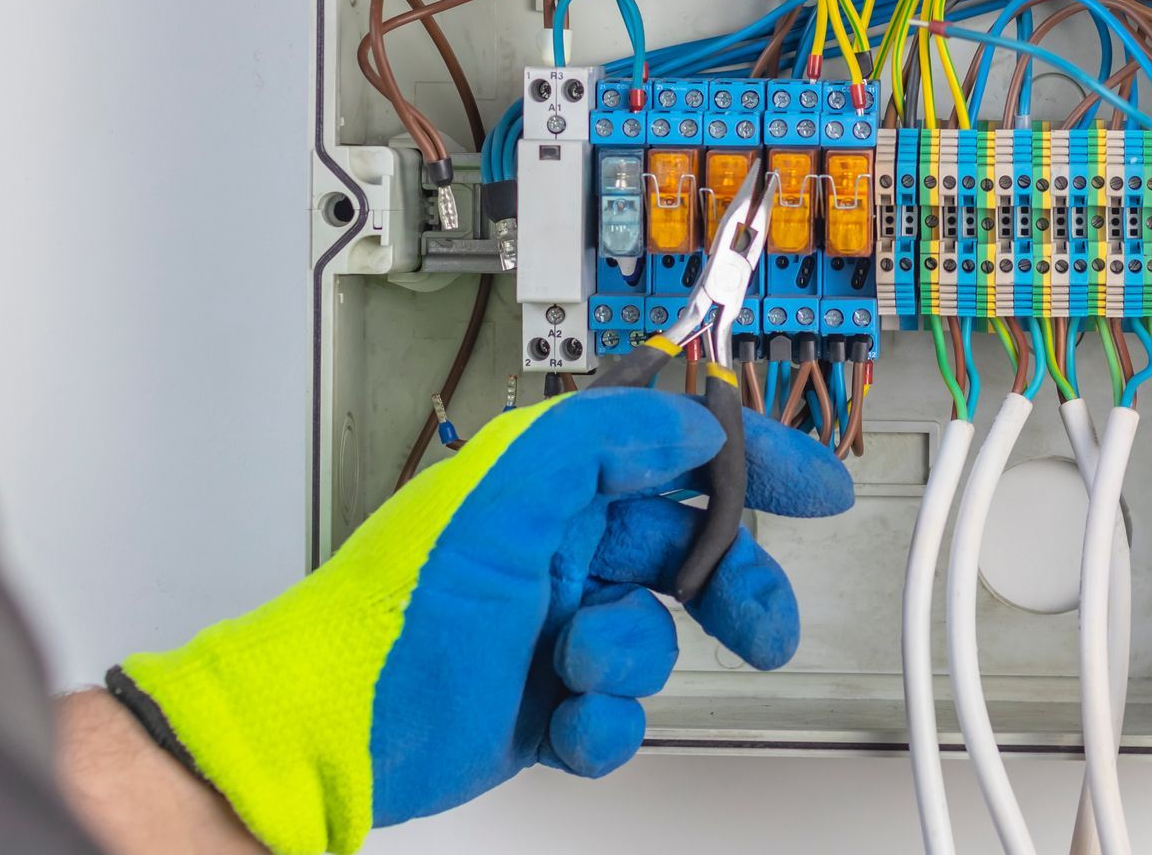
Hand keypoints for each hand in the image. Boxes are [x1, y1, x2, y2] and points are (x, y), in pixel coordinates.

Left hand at [107, 388, 851, 854]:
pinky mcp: (551, 699)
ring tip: (583, 665)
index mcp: (555, 481)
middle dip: (732, 588)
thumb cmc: (399, 603)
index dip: (751, 461)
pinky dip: (604, 723)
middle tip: (762, 624)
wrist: (338, 721)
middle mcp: (561, 546)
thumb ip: (605, 435)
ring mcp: (557, 624)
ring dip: (633, 660)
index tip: (813, 484)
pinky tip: (568, 717)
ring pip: (656, 638)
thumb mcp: (507, 488)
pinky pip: (621, 711)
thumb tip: (691, 426)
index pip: (676, 449)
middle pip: (687, 553)